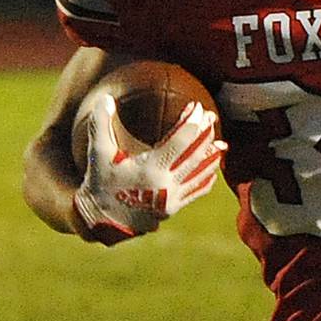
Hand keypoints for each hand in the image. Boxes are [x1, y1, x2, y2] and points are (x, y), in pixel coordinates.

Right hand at [73, 96, 225, 245]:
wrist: (101, 222)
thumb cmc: (100, 185)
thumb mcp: (99, 154)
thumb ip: (101, 124)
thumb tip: (105, 98)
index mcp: (151, 169)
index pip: (181, 141)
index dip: (192, 121)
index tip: (196, 107)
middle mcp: (166, 184)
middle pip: (197, 154)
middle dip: (206, 133)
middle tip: (211, 115)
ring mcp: (173, 198)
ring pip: (201, 173)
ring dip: (212, 155)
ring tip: (222, 141)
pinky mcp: (174, 208)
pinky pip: (198, 190)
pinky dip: (207, 177)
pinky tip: (212, 167)